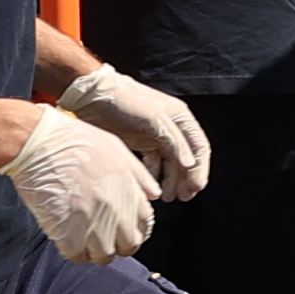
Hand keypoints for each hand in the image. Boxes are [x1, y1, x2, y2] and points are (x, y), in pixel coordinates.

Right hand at [2, 109, 156, 262]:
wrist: (39, 143)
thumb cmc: (73, 140)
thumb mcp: (117, 149)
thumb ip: (139, 175)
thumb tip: (155, 195)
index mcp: (129, 189)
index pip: (145, 225)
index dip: (135, 231)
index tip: (124, 231)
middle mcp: (116, 208)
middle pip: (129, 245)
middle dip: (118, 245)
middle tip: (104, 239)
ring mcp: (92, 221)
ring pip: (104, 255)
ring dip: (95, 251)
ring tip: (84, 240)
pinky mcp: (67, 230)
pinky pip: (77, 255)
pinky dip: (74, 252)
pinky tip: (67, 240)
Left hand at [58, 63, 215, 198]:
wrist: (94, 96)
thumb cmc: (125, 101)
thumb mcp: (154, 119)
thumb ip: (174, 142)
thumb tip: (190, 164)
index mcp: (181, 118)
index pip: (199, 147)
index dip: (200, 168)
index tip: (196, 187)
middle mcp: (172, 128)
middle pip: (187, 158)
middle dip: (186, 179)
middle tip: (184, 197)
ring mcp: (157, 136)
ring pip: (171, 164)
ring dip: (171, 181)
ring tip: (167, 197)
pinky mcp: (142, 143)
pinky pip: (154, 164)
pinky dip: (154, 176)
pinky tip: (151, 188)